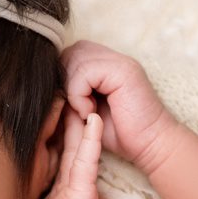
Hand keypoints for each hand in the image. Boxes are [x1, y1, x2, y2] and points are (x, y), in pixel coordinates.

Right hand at [16, 102, 112, 198]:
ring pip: (76, 143)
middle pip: (69, 141)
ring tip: (84, 94)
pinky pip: (85, 158)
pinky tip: (94, 118)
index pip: (69, 152)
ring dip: (80, 118)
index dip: (73, 132)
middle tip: (75, 91)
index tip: (77, 111)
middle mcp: (62, 178)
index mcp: (63, 185)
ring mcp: (68, 181)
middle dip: (73, 117)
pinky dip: (91, 138)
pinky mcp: (76, 188)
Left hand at [61, 39, 184, 171]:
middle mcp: (113, 57)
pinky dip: (79, 95)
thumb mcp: (86, 112)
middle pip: (70, 52)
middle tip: (76, 108)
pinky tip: (90, 112)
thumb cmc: (122, 134)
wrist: (151, 146)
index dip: (63, 78)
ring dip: (73, 90)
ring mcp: (120, 61)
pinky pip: (84, 73)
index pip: (70, 54)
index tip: (69, 105)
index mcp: (106, 64)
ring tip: (85, 112)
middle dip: (65, 81)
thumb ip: (70, 94)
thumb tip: (45, 86)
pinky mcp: (122, 71)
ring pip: (75, 60)